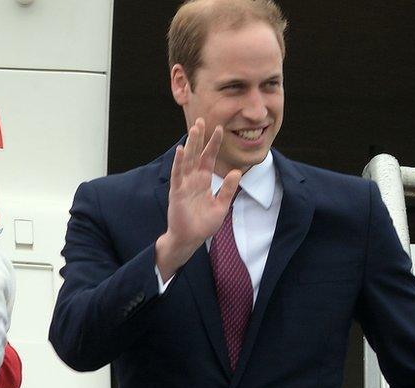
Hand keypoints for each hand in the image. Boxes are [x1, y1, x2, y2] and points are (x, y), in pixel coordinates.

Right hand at [155, 118, 241, 279]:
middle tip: (201, 120)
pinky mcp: (177, 192)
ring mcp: (184, 185)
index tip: (219, 128)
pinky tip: (181, 150)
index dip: (213, 144)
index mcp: (203, 181)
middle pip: (196, 154)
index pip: (208, 158)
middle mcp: (192, 180)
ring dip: (190, 144)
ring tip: (193, 129)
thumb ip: (228, 189)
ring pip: (187, 160)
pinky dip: (178, 162)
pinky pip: (178, 175)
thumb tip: (237, 172)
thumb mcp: (221, 206)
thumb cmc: (203, 225)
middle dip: (199, 138)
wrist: (190, 239)